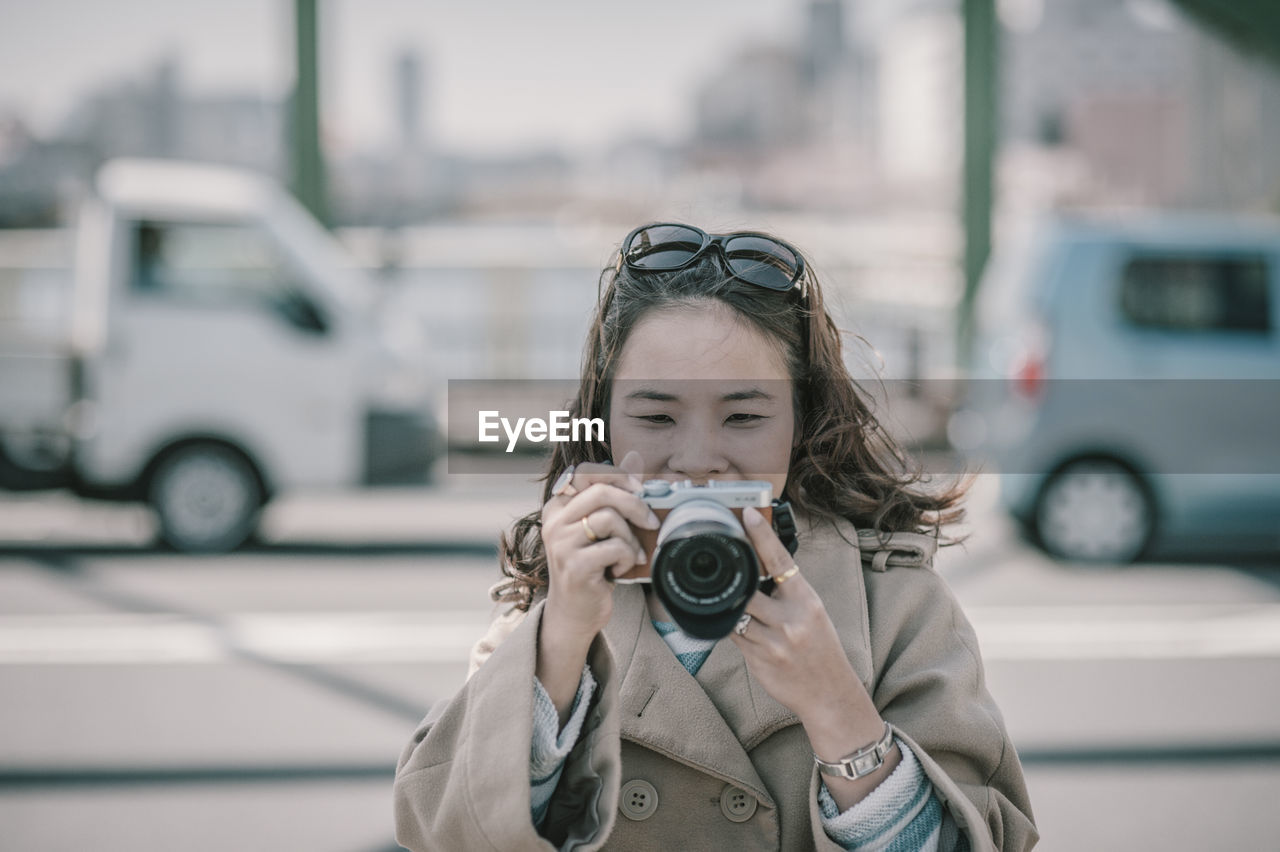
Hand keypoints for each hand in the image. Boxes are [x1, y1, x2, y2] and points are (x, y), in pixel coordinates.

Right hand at [536, 450, 658, 723]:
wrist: (575, 612)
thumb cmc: (591, 567)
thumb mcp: (599, 528)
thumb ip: (612, 494)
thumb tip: (634, 457)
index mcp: (558, 506)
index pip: (585, 472)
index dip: (616, 475)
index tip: (638, 489)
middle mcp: (555, 521)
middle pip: (601, 492)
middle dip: (634, 503)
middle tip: (649, 520)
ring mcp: (562, 544)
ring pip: (609, 519)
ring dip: (630, 538)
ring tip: (629, 554)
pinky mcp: (575, 566)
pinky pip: (614, 547)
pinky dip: (628, 557)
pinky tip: (622, 568)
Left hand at [730, 507, 880, 742]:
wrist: (829, 694)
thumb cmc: (820, 648)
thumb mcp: (813, 613)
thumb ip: (787, 592)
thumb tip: (756, 568)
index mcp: (807, 601)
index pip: (780, 561)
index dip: (762, 535)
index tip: (747, 514)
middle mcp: (791, 620)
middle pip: (747, 589)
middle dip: (736, 582)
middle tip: (725, 569)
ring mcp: (773, 642)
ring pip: (735, 613)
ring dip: (732, 608)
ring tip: (735, 605)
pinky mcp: (758, 660)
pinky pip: (733, 635)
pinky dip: (731, 627)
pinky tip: (740, 628)